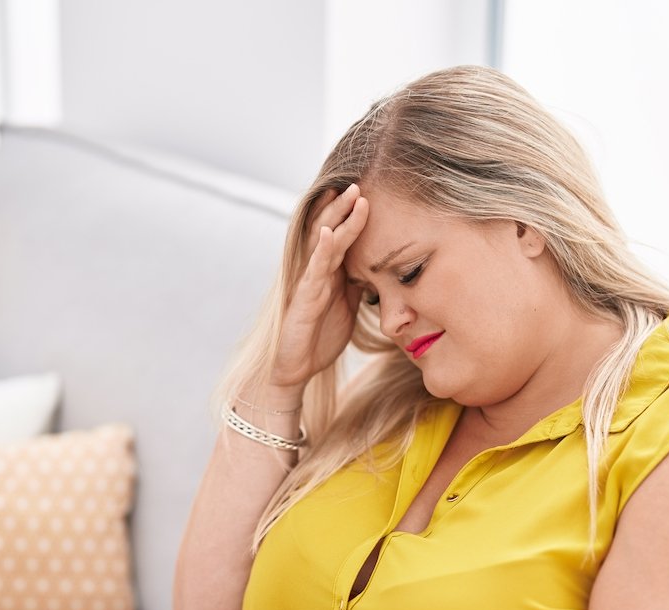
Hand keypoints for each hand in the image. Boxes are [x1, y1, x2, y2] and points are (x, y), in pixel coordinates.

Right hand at [269, 184, 370, 388]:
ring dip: (336, 218)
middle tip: (359, 181)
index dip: (352, 214)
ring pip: (323, 243)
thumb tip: (376, 268)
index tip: (367, 191)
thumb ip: (356, 284)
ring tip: (349, 195)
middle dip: (344, 206)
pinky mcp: (303, 298)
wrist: (293, 368)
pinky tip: (326, 232)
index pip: (340, 235)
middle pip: (329, 229)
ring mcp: (307, 282)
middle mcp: (315, 271)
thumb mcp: (346, 306)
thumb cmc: (318, 337)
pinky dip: (320, 250)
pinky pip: (313, 270)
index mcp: (328, 272)